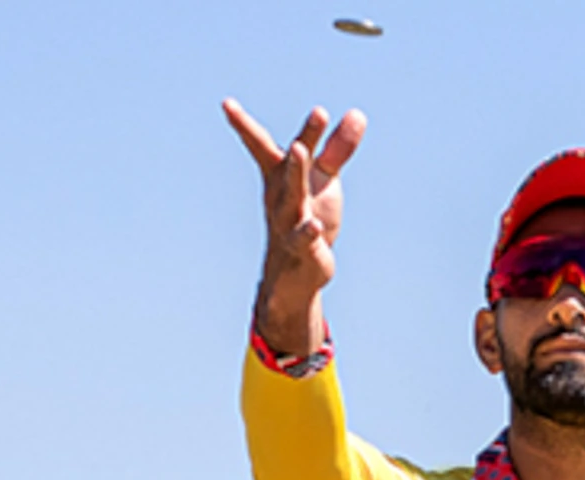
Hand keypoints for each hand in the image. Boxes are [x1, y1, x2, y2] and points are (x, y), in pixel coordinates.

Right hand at [221, 99, 365, 359]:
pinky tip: (315, 226)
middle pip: (287, 167)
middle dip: (298, 143)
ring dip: (295, 174)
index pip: (262, 146)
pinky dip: (307, 232)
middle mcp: (280, 196)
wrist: (295, 270)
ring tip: (300, 149)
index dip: (244, 125)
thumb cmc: (306, 214)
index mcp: (280, 176)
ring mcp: (288, 222)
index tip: (226, 103)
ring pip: (292, 197)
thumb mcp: (324, 180)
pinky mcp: (303, 248)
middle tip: (310, 118)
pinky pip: (303, 239)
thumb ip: (338, 148)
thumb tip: (358, 113)